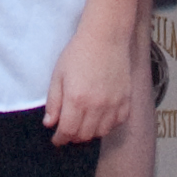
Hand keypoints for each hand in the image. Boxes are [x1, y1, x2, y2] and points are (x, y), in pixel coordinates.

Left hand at [43, 13, 136, 144]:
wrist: (106, 38)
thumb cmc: (79, 53)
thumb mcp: (58, 75)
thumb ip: (53, 101)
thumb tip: (50, 123)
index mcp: (76, 99)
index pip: (68, 131)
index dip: (60, 138)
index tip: (57, 139)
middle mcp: (96, 106)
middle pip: (84, 135)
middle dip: (73, 136)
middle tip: (69, 130)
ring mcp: (114, 104)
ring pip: (101, 132)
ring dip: (90, 132)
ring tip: (84, 124)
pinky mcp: (126, 99)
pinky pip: (118, 122)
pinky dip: (108, 125)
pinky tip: (101, 118)